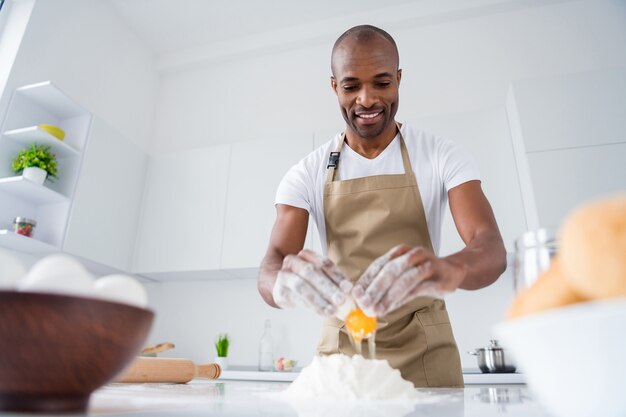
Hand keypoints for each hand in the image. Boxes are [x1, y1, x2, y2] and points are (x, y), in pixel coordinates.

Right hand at [272, 249, 352, 315]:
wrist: (279, 285)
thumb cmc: (305, 281)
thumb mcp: (318, 276)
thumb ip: (333, 282)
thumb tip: (350, 292)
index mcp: (305, 255)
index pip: (323, 263)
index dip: (337, 275)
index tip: (348, 288)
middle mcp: (293, 262)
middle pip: (311, 272)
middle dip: (327, 287)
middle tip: (341, 300)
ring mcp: (284, 276)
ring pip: (302, 286)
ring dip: (319, 299)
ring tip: (332, 310)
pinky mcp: (280, 291)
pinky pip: (296, 298)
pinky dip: (311, 306)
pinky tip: (322, 312)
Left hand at [351, 245, 466, 315]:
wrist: (454, 270)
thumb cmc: (423, 274)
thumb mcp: (403, 274)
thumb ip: (386, 284)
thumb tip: (364, 300)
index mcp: (400, 252)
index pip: (379, 265)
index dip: (366, 279)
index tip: (355, 294)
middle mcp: (412, 255)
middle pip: (389, 270)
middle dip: (374, 289)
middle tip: (363, 304)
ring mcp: (427, 265)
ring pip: (403, 280)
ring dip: (387, 296)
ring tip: (376, 310)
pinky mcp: (438, 278)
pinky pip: (417, 289)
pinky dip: (402, 299)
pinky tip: (392, 307)